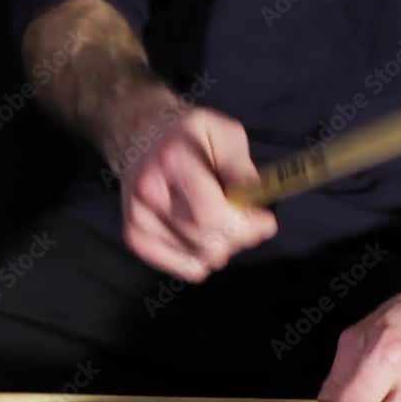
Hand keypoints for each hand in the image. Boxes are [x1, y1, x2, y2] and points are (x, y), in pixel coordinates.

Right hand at [106, 92, 277, 281]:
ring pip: (199, 260)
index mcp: (173, 160)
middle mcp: (149, 192)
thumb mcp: (223, 132)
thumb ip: (241, 168)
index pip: (210, 215)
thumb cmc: (187, 134)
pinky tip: (202, 236)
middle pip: (207, 242)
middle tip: (248, 222)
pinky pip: (184, 268)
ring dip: (221, 248)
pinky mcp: (134, 236)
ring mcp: (138, 217)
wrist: (138, 137)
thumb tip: (254, 205)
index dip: (245, 227)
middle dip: (239, 238)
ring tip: (221, 224)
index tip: (266, 223)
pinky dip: (202, 259)